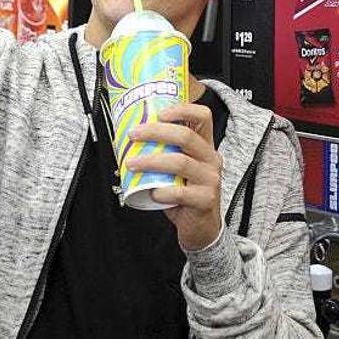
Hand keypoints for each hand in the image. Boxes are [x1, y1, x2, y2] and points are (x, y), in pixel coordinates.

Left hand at [125, 103, 223, 251]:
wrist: (200, 228)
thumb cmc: (185, 195)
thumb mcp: (177, 170)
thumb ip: (162, 153)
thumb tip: (127, 141)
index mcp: (204, 146)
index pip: (202, 116)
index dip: (182, 109)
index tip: (158, 112)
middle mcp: (210, 159)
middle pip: (186, 136)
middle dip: (155, 132)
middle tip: (133, 134)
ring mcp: (210, 179)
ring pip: (180, 162)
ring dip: (151, 161)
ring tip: (132, 164)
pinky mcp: (205, 199)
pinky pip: (180, 192)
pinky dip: (162, 191)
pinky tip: (152, 193)